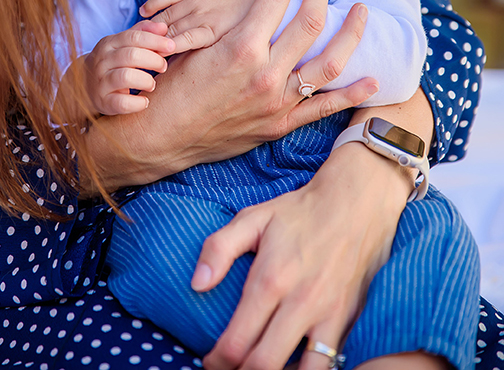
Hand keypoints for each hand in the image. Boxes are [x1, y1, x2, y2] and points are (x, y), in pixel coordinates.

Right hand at [83, 0, 376, 190]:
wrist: (161, 134)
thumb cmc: (172, 85)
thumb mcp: (194, 44)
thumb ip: (229, 23)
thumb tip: (256, 3)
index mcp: (242, 47)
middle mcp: (266, 73)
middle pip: (310, 23)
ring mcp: (277, 102)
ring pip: (330, 62)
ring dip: (351, 33)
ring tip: (362, 13)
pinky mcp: (280, 125)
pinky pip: (326, 107)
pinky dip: (353, 94)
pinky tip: (373, 79)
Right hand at [83, 20, 175, 114]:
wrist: (83, 86)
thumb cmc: (112, 62)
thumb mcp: (122, 44)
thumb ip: (142, 32)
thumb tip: (164, 27)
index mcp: (109, 43)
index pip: (134, 37)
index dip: (155, 41)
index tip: (171, 46)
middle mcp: (102, 61)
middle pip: (132, 55)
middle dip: (154, 60)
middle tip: (163, 66)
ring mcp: (101, 82)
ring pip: (126, 77)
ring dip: (146, 80)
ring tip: (152, 84)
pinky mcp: (103, 102)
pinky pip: (122, 103)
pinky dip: (138, 103)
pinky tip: (145, 101)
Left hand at [192, 142, 411, 369]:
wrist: (356, 200)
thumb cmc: (300, 210)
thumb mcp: (253, 217)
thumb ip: (219, 248)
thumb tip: (197, 284)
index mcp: (270, 279)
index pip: (236, 342)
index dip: (217, 362)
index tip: (210, 362)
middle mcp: (300, 303)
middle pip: (264, 366)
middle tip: (229, 368)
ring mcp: (329, 315)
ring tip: (260, 368)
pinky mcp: (350, 319)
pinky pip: (331, 362)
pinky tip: (294, 364)